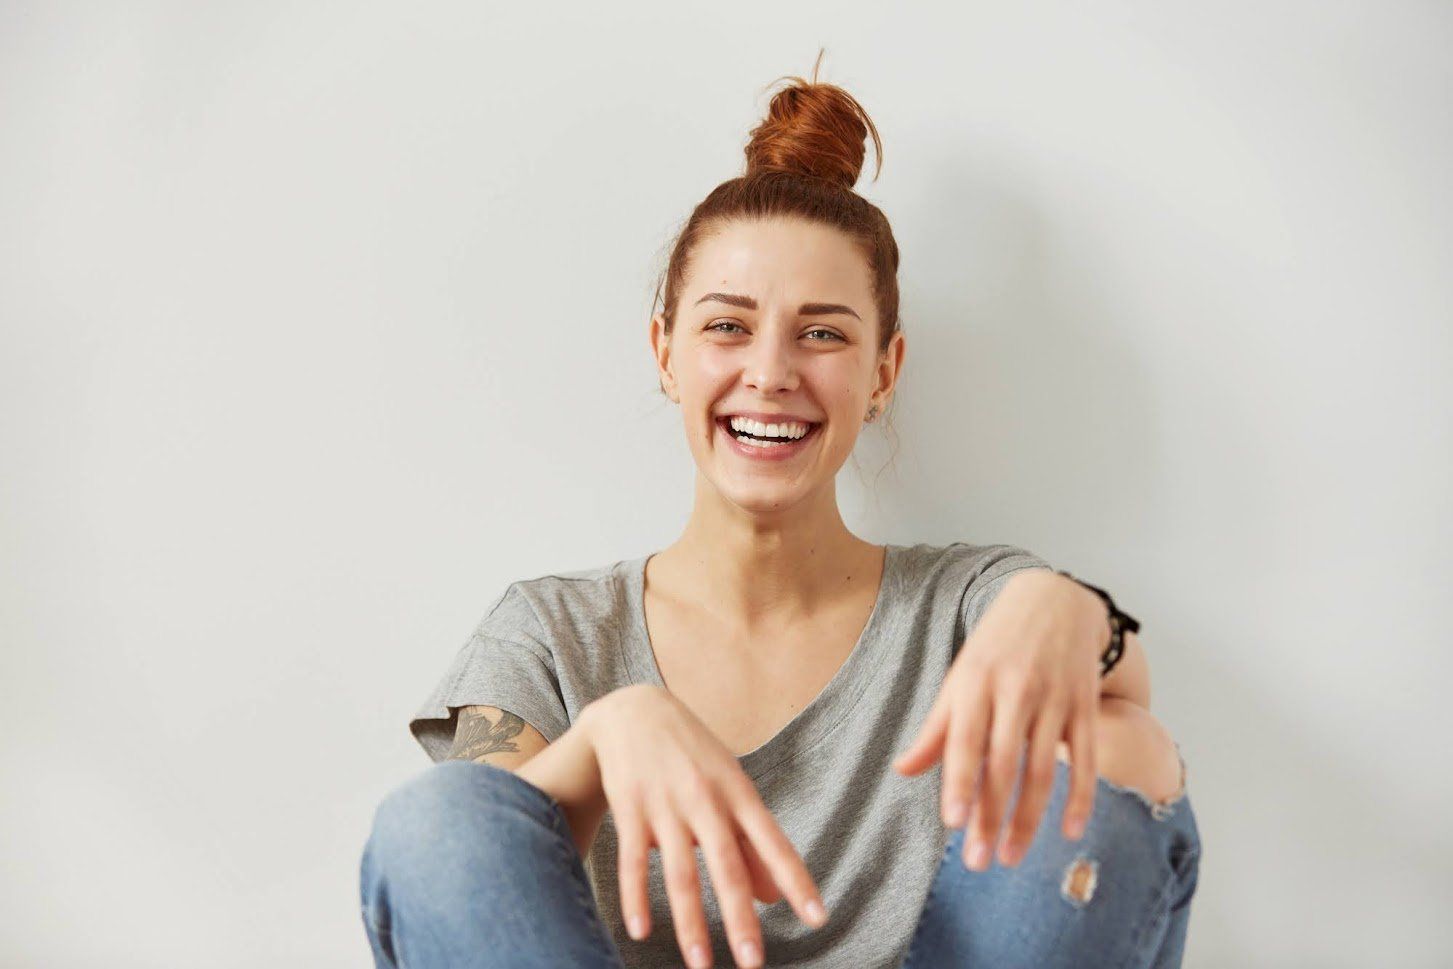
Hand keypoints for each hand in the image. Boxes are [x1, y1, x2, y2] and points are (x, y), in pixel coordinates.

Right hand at [582, 684, 827, 968]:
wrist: (634, 710)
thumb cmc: (692, 755)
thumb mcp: (729, 786)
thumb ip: (751, 842)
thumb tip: (776, 896)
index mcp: (738, 793)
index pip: (774, 843)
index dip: (797, 880)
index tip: (817, 919)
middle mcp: (705, 800)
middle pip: (727, 866)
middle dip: (740, 917)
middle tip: (753, 962)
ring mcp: (666, 805)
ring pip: (680, 873)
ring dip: (690, 923)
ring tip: (701, 964)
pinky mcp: (630, 809)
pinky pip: (632, 862)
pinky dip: (636, 899)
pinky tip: (641, 932)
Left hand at [891, 570, 1108, 869]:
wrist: (1053, 599)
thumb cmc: (996, 646)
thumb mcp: (961, 677)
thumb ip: (937, 728)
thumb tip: (903, 771)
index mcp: (976, 683)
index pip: (965, 741)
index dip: (959, 782)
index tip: (952, 822)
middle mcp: (1016, 690)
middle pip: (1003, 764)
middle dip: (991, 816)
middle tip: (979, 862)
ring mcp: (1054, 698)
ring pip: (1043, 769)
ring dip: (1029, 819)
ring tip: (1011, 856)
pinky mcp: (1085, 704)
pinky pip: (1085, 757)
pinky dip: (1081, 796)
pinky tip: (1070, 830)